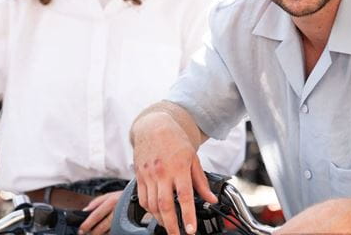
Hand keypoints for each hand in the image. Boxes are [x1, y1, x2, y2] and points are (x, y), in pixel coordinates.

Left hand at [78, 190, 122, 234]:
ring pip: (108, 231)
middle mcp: (118, 210)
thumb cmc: (121, 197)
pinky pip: (115, 232)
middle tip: (87, 232)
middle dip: (93, 232)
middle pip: (102, 226)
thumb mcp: (109, 195)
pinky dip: (108, 233)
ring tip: (96, 232)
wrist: (138, 200)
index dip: (87, 223)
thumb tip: (85, 210)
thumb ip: (96, 202)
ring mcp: (123, 219)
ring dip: (100, 233)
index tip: (81, 229)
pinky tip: (105, 232)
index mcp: (112, 201)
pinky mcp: (126, 225)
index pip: (96, 215)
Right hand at [132, 112, 216, 234]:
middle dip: (171, 225)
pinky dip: (149, 209)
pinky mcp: (139, 176)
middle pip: (165, 205)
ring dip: (161, 219)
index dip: (188, 215)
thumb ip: (201, 181)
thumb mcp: (193, 158)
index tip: (191, 230)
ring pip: (152, 205)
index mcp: (179, 167)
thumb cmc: (175, 141)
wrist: (154, 126)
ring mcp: (149, 175)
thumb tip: (211, 199)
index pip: (184, 196)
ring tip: (169, 225)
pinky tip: (156, 213)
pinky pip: (142, 198)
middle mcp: (162, 172)